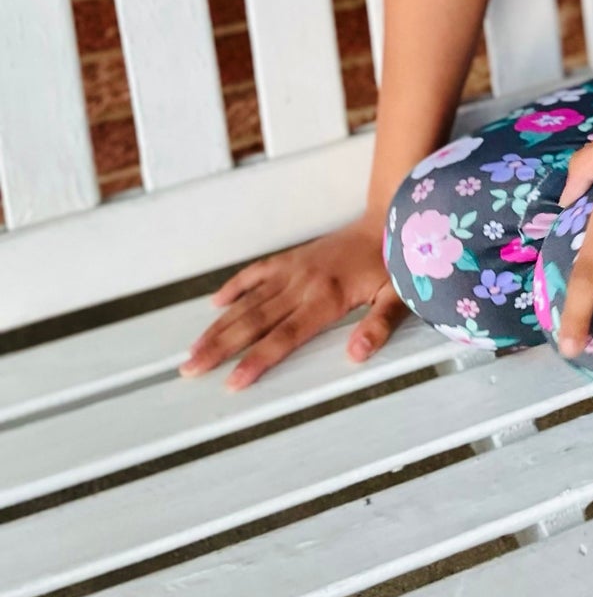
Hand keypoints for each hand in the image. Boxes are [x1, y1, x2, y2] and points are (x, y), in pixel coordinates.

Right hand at [178, 215, 407, 392]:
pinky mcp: (293, 257)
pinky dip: (235, 287)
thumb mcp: (399, 296)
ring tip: (193, 349)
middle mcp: (303, 283)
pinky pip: (257, 271)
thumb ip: (378, 325)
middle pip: (254, 321)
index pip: (285, 336)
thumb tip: (356, 353)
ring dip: (219, 325)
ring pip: (248, 300)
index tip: (232, 381)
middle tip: (190, 369)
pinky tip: (216, 304)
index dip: (257, 359)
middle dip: (220, 347)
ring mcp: (294, 268)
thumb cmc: (395, 261)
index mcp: (327, 297)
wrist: (390, 216)